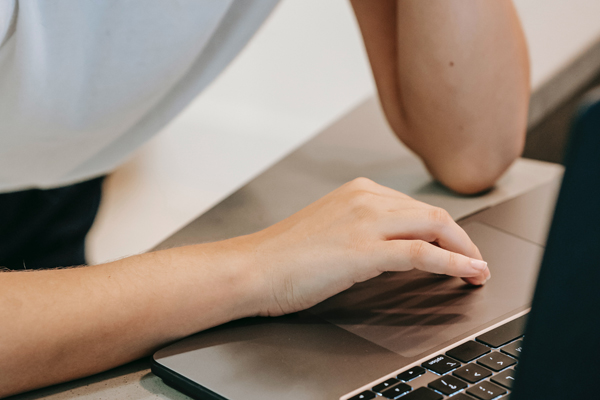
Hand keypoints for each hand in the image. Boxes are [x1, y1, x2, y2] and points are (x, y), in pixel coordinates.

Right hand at [247, 177, 489, 316]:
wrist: (253, 268)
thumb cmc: (283, 256)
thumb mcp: (330, 229)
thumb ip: (362, 229)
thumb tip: (393, 246)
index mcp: (358, 192)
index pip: (415, 206)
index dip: (444, 228)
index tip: (456, 245)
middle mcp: (366, 199)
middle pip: (432, 213)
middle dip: (462, 238)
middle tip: (475, 259)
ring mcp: (365, 222)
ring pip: (434, 227)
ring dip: (465, 250)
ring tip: (477, 269)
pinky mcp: (363, 250)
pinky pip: (422, 253)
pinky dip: (453, 263)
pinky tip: (468, 272)